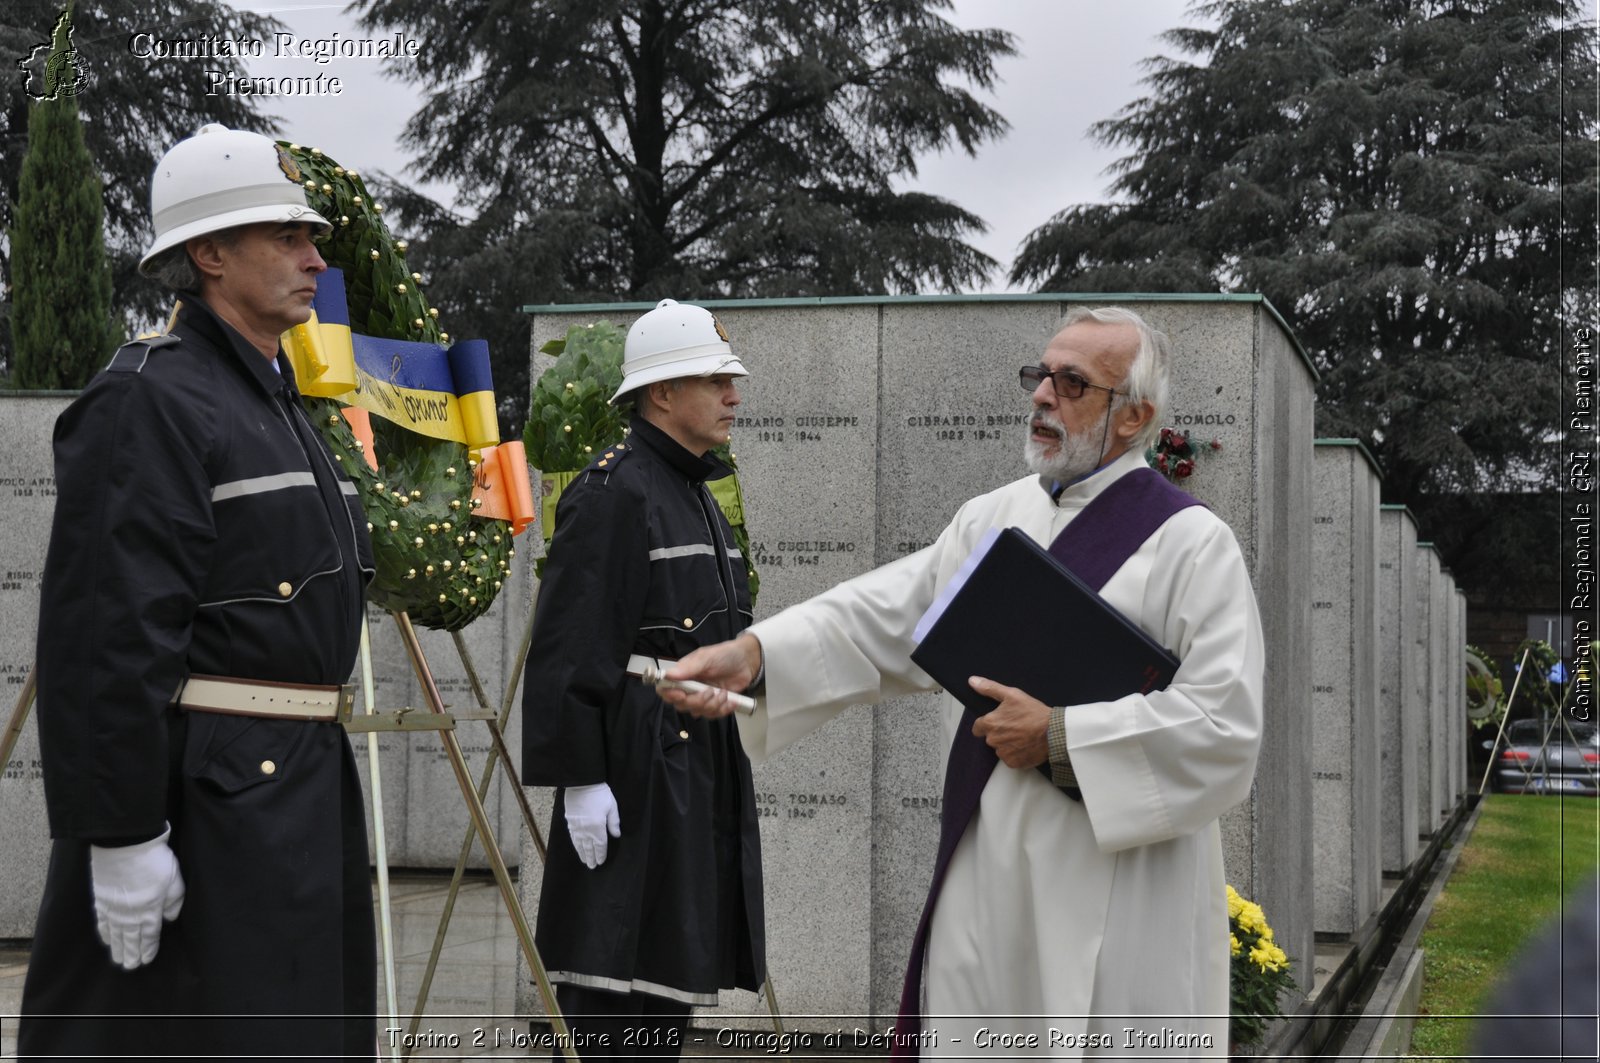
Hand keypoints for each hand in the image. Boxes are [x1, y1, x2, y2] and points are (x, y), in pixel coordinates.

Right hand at [89, 825, 185, 969]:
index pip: (149, 935)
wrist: (125, 844)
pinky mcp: (100, 898)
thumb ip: (174, 901)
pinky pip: (102, 922)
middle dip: (132, 954)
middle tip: (130, 967)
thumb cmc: (154, 861)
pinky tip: (106, 939)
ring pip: (115, 934)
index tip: (146, 960)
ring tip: (119, 960)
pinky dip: (104, 933)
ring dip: (117, 948)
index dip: (148, 949)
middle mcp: (130, 914)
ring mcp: (113, 908)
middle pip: (130, 939)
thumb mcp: (175, 880)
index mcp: (150, 911)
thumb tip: (169, 918)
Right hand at [563, 782, 620, 868]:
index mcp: (598, 828)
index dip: (601, 854)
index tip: (601, 862)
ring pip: (579, 844)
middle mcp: (586, 830)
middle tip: (592, 867)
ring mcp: (576, 827)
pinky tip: (576, 846)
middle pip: (588, 848)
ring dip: (582, 854)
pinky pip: (573, 837)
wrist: (581, 784)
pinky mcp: (570, 821)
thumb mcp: (612, 807)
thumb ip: (614, 822)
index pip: (600, 845)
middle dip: (591, 858)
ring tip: (584, 861)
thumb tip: (616, 835)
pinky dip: (575, 844)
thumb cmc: (599, 794)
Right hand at [659, 635, 762, 717]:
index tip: (681, 694)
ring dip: (713, 705)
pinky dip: (723, 709)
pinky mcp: (714, 705)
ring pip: (698, 712)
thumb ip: (688, 668)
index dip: (669, 695)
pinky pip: (713, 715)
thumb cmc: (724, 655)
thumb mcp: (706, 658)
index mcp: (683, 674)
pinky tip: (730, 699)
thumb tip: (669, 674)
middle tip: (710, 691)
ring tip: (723, 692)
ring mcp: (702, 698)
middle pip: (681, 705)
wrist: (746, 661)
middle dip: (697, 701)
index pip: (665, 689)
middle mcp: (689, 688)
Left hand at [969, 677, 1051, 769]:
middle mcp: (993, 740)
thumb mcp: (1012, 695)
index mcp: (990, 724)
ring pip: (1000, 748)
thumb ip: (990, 688)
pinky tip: (1026, 745)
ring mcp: (1003, 753)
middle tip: (1016, 726)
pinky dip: (1017, 754)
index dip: (987, 723)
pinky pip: (1010, 758)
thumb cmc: (1034, 713)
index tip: (999, 722)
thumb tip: (973, 681)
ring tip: (1023, 735)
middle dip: (1000, 733)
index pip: (978, 727)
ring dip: (1008, 744)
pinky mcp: (1013, 763)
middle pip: (990, 738)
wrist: (1053, 732)